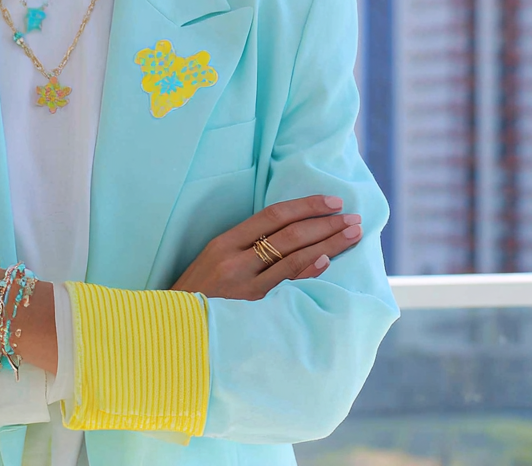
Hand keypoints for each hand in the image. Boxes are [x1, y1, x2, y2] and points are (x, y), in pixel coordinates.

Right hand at [170, 195, 362, 300]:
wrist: (177, 329)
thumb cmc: (198, 293)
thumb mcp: (213, 259)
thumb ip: (244, 245)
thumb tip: (288, 231)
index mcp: (225, 242)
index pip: (272, 215)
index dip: (305, 206)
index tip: (333, 201)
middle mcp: (235, 260)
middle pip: (288, 235)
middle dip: (325, 224)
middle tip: (353, 218)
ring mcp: (245, 286)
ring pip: (293, 258)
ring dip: (328, 245)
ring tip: (351, 236)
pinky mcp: (253, 310)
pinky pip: (286, 287)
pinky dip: (308, 272)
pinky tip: (327, 262)